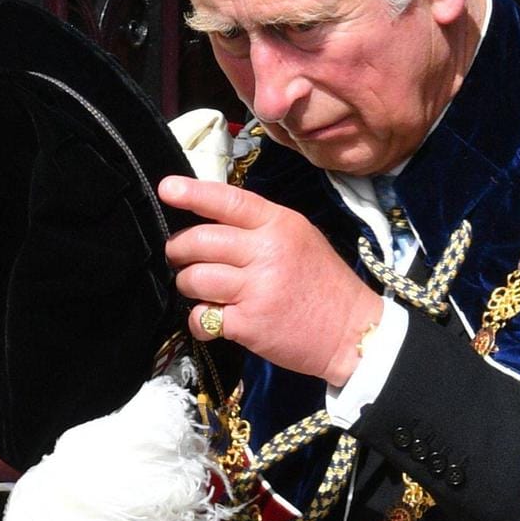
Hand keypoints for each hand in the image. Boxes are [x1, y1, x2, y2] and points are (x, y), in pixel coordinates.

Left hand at [159, 176, 383, 384]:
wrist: (352, 332)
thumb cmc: (324, 285)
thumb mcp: (301, 238)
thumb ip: (260, 226)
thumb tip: (212, 221)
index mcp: (279, 225)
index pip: (228, 200)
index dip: (192, 193)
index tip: (167, 189)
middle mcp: (266, 252)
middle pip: (199, 241)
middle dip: (178, 250)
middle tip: (181, 257)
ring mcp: (256, 289)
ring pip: (194, 279)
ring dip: (188, 285)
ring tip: (201, 291)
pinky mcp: (249, 324)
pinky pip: (202, 317)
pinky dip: (200, 321)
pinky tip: (213, 320)